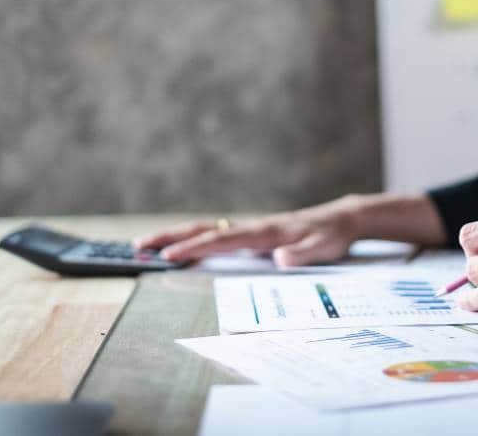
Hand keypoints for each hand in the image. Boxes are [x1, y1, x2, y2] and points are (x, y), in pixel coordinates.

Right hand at [132, 192, 445, 266]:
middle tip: (138, 247)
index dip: (194, 249)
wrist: (340, 219)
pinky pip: (213, 235)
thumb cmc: (330, 236)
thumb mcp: (323, 248)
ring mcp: (247, 228)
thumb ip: (302, 253)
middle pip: (202, 230)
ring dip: (173, 237)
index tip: (169, 256)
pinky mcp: (249, 233)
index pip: (221, 241)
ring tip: (144, 246)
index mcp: (263, 232)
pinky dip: (190, 239)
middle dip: (169, 238)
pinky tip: (176, 247)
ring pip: (204, 230)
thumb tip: (281, 258)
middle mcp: (250, 226)